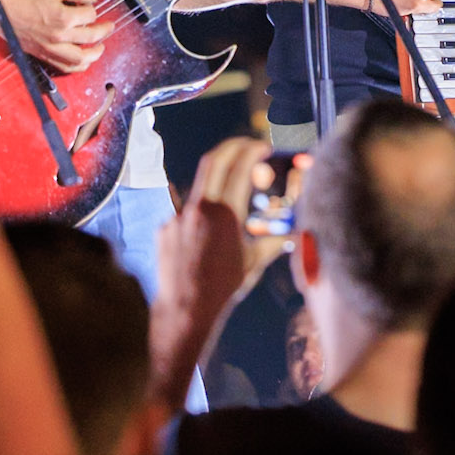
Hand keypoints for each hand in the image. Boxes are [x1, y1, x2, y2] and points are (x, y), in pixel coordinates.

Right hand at [0, 0, 117, 72]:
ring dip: (94, 55)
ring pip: (80, 60)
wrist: (0, 7)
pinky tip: (82, 61)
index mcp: (62, 17)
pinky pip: (64, 67)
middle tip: (109, 26)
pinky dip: (77, 66)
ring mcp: (50, 48)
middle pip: (91, 37)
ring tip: (100, 48)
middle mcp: (58, 36)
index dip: (93, 8)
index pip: (90, 15)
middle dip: (104, 30)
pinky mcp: (42, 54)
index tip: (91, 5)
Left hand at [150, 137, 292, 408]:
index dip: (253, 150)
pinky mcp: (164, 228)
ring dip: (216, 183)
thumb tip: (290, 236)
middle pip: (214, 160)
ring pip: (199, 187)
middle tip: (247, 144)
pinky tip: (206, 235)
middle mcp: (199, 209)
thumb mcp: (253, 262)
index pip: (240, 167)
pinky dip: (200, 214)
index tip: (262, 146)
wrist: (185, 310)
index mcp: (225, 213)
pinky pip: (184, 211)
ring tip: (229, 198)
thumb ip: (271, 242)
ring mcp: (178, 216)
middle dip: (232, 146)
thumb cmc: (223, 287)